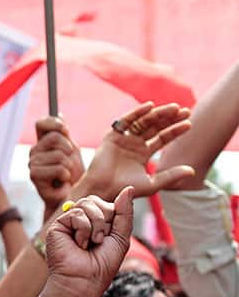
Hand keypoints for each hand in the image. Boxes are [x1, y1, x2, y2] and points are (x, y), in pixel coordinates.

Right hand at [28, 116, 83, 212]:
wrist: (68, 197)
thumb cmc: (71, 175)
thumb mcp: (70, 150)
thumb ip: (64, 134)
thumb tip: (59, 114)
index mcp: (42, 142)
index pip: (42, 123)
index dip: (55, 123)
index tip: (66, 131)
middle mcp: (34, 151)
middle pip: (55, 138)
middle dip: (69, 150)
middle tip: (68, 163)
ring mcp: (32, 163)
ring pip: (59, 155)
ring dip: (69, 166)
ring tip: (65, 175)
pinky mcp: (34, 176)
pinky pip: (59, 169)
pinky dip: (66, 176)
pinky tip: (61, 183)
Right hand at [45, 187, 135, 287]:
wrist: (84, 280)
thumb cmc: (102, 265)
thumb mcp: (121, 236)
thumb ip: (125, 212)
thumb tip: (128, 188)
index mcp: (97, 221)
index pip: (108, 203)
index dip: (113, 218)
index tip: (108, 238)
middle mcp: (82, 220)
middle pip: (96, 200)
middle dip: (104, 220)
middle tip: (99, 241)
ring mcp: (69, 222)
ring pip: (87, 204)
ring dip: (95, 225)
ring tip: (91, 243)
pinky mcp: (57, 226)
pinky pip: (76, 213)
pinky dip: (83, 230)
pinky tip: (79, 244)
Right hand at [77, 102, 193, 198]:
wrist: (103, 190)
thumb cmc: (126, 189)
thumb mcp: (152, 183)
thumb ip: (171, 176)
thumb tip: (193, 171)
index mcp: (143, 153)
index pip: (162, 138)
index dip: (175, 131)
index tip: (189, 124)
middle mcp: (134, 144)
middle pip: (155, 127)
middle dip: (170, 119)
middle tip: (185, 111)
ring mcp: (123, 139)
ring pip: (143, 122)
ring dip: (158, 113)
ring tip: (173, 108)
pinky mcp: (112, 136)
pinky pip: (125, 121)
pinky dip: (137, 113)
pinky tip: (150, 106)